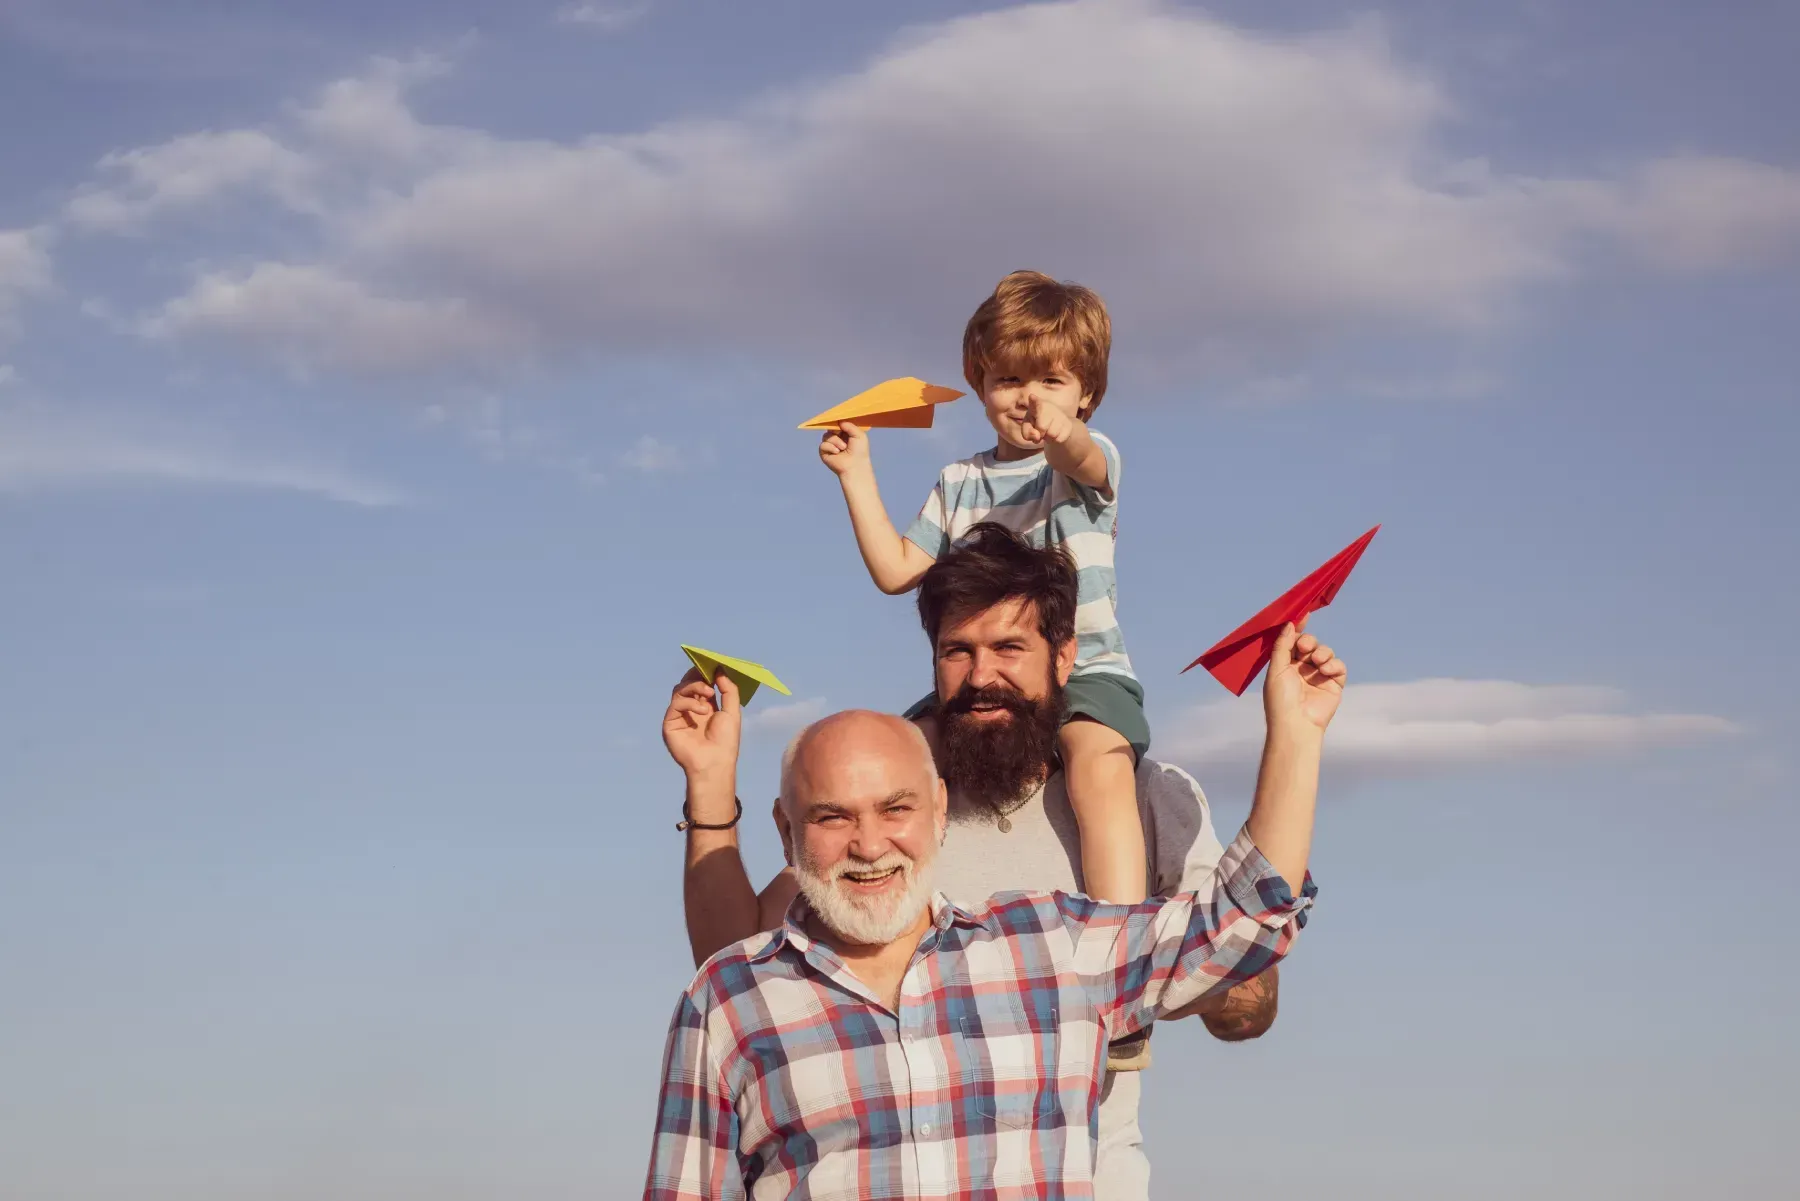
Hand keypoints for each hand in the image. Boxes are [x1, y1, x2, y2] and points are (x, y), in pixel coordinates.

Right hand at [662, 668, 741, 780]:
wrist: (714, 763)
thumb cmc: (725, 741)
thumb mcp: (732, 711)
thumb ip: (728, 689)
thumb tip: (719, 670)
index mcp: (706, 706)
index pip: (700, 683)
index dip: (704, 672)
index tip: (712, 663)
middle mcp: (691, 709)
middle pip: (687, 683)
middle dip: (697, 675)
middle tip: (707, 672)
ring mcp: (679, 716)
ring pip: (679, 690)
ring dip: (694, 686)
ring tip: (708, 693)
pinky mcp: (670, 723)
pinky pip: (676, 704)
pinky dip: (690, 702)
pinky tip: (703, 710)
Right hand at [818, 420, 870, 477]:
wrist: (855, 465)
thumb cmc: (859, 451)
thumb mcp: (859, 434)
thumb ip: (849, 425)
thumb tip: (839, 421)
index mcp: (845, 433)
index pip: (837, 424)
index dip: (837, 421)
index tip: (839, 420)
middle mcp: (837, 438)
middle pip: (830, 428)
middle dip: (835, 430)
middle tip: (840, 433)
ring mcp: (830, 445)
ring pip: (826, 435)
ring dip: (835, 441)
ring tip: (843, 448)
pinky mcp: (824, 452)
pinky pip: (823, 445)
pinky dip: (830, 447)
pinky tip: (837, 452)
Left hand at [1020, 395, 1076, 446]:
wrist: (1056, 425)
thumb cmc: (1037, 424)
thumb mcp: (1027, 429)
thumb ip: (1027, 433)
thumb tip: (1037, 436)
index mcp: (1036, 405)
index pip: (1035, 402)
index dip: (1034, 400)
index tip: (1031, 396)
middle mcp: (1049, 407)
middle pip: (1042, 427)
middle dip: (1040, 433)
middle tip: (1041, 430)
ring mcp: (1060, 415)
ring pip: (1052, 434)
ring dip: (1048, 438)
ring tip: (1048, 431)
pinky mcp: (1069, 424)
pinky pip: (1060, 439)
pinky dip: (1056, 440)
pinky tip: (1056, 433)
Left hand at [1263, 617, 1345, 735]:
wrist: (1297, 725)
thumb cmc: (1280, 700)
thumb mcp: (1276, 669)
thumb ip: (1283, 646)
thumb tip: (1289, 624)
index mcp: (1285, 664)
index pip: (1292, 641)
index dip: (1298, 628)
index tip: (1303, 615)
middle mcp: (1302, 668)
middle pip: (1310, 644)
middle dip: (1309, 642)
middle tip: (1305, 648)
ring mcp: (1318, 675)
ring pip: (1325, 652)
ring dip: (1322, 652)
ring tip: (1317, 662)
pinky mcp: (1333, 684)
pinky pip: (1338, 667)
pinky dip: (1334, 665)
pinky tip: (1326, 670)